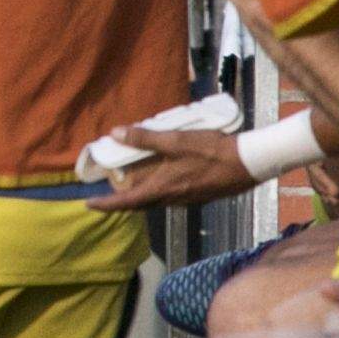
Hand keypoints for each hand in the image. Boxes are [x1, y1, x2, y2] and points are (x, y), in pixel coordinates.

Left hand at [89, 127, 257, 213]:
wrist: (249, 163)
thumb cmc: (211, 151)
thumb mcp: (175, 140)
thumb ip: (145, 138)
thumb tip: (116, 133)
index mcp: (162, 189)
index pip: (126, 202)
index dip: (105, 204)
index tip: (89, 204)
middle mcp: (172, 200)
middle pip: (140, 203)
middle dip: (122, 199)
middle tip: (109, 189)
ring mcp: (187, 200)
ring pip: (156, 200)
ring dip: (142, 192)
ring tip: (132, 179)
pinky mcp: (198, 196)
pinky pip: (171, 196)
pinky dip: (159, 189)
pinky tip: (163, 174)